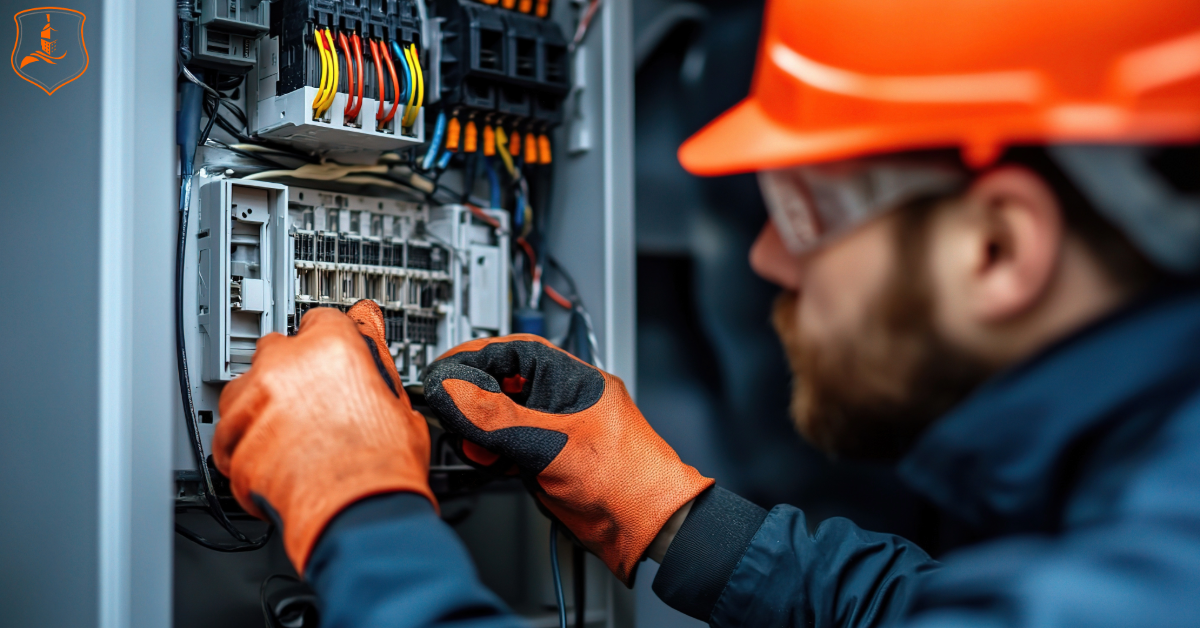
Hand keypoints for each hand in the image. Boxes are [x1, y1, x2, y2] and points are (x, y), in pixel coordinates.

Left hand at [213, 300, 433, 573]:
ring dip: (260, 405)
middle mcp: (286, 366)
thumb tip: (369, 325)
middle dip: (291, 372)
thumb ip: (376, 355)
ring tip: (289, 435)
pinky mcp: (233, 441)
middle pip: (276, 350)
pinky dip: (243, 445)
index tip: (330, 357)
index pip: (321, 321)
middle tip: (315, 403)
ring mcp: (254, 404)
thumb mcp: (398, 400)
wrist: (358, 515)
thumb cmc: (383, 465)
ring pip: (243, 389)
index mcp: (331, 346)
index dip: (330, 342)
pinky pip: (229, 435)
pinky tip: (271, 459)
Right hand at [423, 335, 712, 583]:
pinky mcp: (550, 458)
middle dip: (472, 398)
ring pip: (502, 417)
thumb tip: (453, 389)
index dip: (470, 359)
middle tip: (452, 414)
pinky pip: (511, 444)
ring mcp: (556, 429)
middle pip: (502, 383)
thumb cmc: (625, 478)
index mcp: (569, 377)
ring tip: (475, 447)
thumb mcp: (549, 442)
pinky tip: (488, 461)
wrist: (648, 526)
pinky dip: (494, 452)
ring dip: (481, 431)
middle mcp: (561, 398)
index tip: (440, 374)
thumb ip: (495, 416)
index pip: (510, 351)